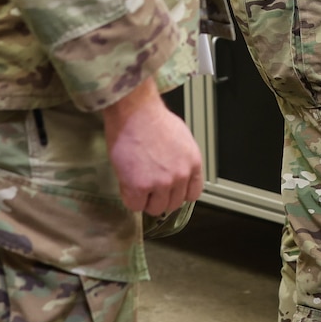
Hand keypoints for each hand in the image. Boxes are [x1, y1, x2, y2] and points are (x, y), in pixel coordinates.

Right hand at [102, 82, 203, 214]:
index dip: (178, 193)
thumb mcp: (181, 139)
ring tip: (137, 184)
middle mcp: (181, 176)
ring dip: (145, 200)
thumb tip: (175, 170)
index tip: (169, 191)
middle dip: (160, 197)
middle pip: (173, 204)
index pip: (193, 194)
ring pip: (155, 208)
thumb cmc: (154, 118)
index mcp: (193, 163)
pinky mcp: (140, 187)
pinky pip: (135, 205)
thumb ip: (181, 160)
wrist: (136, 113)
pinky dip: (130, 198)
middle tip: (148, 187)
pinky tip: (127, 185)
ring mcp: (161, 183)